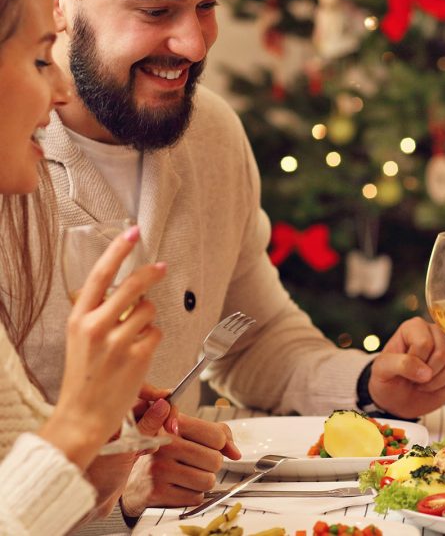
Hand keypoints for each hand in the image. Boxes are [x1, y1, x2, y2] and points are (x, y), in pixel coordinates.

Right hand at [39, 226, 163, 468]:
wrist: (83, 416)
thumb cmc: (85, 377)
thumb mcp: (80, 339)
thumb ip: (99, 314)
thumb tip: (128, 292)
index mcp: (78, 319)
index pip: (98, 276)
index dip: (117, 251)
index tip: (133, 232)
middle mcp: (95, 327)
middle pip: (132, 287)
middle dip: (151, 274)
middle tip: (161, 268)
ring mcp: (117, 342)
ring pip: (149, 311)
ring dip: (149, 320)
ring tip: (134, 339)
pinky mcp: (138, 356)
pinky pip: (157, 333)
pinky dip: (153, 340)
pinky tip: (139, 354)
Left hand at [83, 392, 171, 519]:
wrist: (88, 502)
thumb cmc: (94, 477)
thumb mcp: (125, 449)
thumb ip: (146, 426)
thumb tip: (163, 405)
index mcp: (105, 414)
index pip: (135, 392)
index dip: (154, 394)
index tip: (168, 400)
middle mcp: (111, 419)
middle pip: (145, 405)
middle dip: (159, 416)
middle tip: (170, 427)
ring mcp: (118, 432)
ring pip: (147, 420)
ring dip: (155, 432)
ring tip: (148, 447)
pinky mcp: (124, 443)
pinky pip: (145, 434)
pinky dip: (150, 441)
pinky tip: (144, 453)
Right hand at [120, 414, 240, 515]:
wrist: (133, 480)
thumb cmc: (166, 454)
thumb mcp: (189, 433)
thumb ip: (218, 435)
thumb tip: (235, 453)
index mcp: (174, 424)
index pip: (217, 435)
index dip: (220, 445)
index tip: (209, 446)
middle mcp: (165, 444)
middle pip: (215, 460)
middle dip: (211, 466)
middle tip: (196, 464)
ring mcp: (159, 469)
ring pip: (207, 481)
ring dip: (203, 482)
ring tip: (188, 476)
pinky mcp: (156, 491)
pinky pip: (195, 498)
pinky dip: (192, 495)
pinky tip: (179, 487)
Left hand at [368, 317, 444, 416]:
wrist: (396, 399)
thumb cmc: (387, 380)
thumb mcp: (381, 370)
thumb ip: (400, 365)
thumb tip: (426, 372)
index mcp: (415, 327)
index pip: (424, 343)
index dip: (415, 362)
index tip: (403, 370)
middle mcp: (435, 333)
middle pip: (442, 354)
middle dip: (426, 374)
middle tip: (413, 379)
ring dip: (435, 383)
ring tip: (421, 383)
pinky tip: (433, 387)